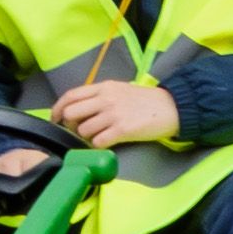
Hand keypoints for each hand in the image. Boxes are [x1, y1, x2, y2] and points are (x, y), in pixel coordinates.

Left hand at [46, 77, 172, 150]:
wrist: (176, 108)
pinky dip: (98, 146)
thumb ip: (100, 95)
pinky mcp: (123, 130)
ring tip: (99, 136)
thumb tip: (79, 108)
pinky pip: (97, 142)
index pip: (70, 96)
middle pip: (71, 114)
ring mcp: (114, 115)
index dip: (57, 109)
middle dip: (71, 125)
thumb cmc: (148, 101)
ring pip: (83, 130)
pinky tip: (107, 143)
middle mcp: (106, 99)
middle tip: (80, 130)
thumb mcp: (122, 90)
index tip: (57, 119)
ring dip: (87, 137)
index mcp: (105, 87)